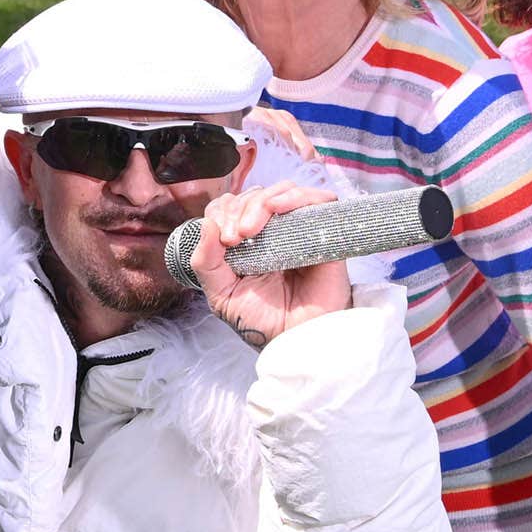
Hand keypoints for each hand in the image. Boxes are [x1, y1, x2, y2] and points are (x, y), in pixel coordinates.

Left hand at [184, 181, 353, 342]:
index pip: (231, 207)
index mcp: (247, 243)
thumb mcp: (222, 294)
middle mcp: (274, 232)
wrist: (297, 341)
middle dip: (238, 209)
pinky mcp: (326, 232)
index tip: (224, 240)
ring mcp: (300, 230)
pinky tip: (278, 208)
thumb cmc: (263, 322)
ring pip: (281, 191)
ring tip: (250, 230)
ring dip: (260, 202)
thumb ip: (206, 263)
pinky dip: (295, 196)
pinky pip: (318, 199)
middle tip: (235, 238)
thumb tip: (207, 224)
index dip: (222, 213)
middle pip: (254, 194)